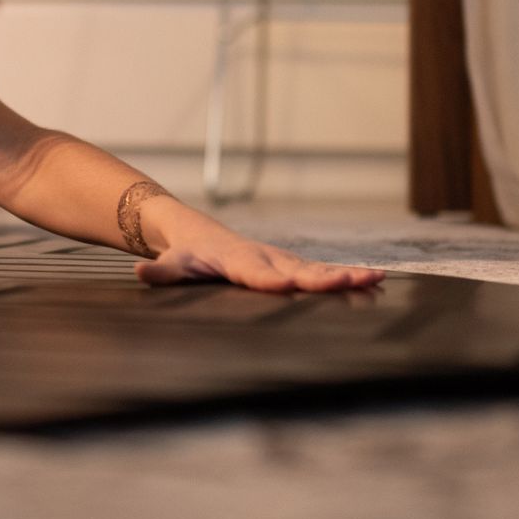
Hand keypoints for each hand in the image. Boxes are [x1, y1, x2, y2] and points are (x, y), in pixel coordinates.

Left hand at [136, 234, 383, 292]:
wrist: (199, 233)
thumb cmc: (188, 255)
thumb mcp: (172, 264)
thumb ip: (161, 271)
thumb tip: (141, 270)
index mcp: (237, 261)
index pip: (255, 274)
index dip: (269, 280)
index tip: (286, 286)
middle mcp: (266, 259)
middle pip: (296, 270)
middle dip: (323, 278)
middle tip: (350, 282)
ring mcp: (282, 261)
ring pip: (316, 270)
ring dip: (346, 275)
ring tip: (376, 279)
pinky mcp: (292, 267)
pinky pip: (322, 273)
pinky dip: (348, 276)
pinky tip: (377, 281)